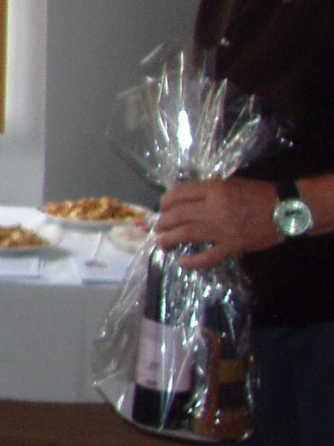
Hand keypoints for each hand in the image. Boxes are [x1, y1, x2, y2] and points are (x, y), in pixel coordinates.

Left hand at [158, 179, 282, 268]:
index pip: (180, 193)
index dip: (166, 200)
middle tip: (158, 227)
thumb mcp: (232, 183)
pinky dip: (192, 261)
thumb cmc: (261, 195)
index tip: (163, 207)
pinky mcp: (232, 246)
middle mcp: (215, 208)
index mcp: (215, 189)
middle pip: (178, 215)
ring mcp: (223, 229)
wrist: (287, 211)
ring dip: (169, 239)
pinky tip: (182, 262)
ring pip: (187, 234)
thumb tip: (188, 197)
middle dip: (163, 222)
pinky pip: (208, 256)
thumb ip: (210, 189)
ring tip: (162, 242)